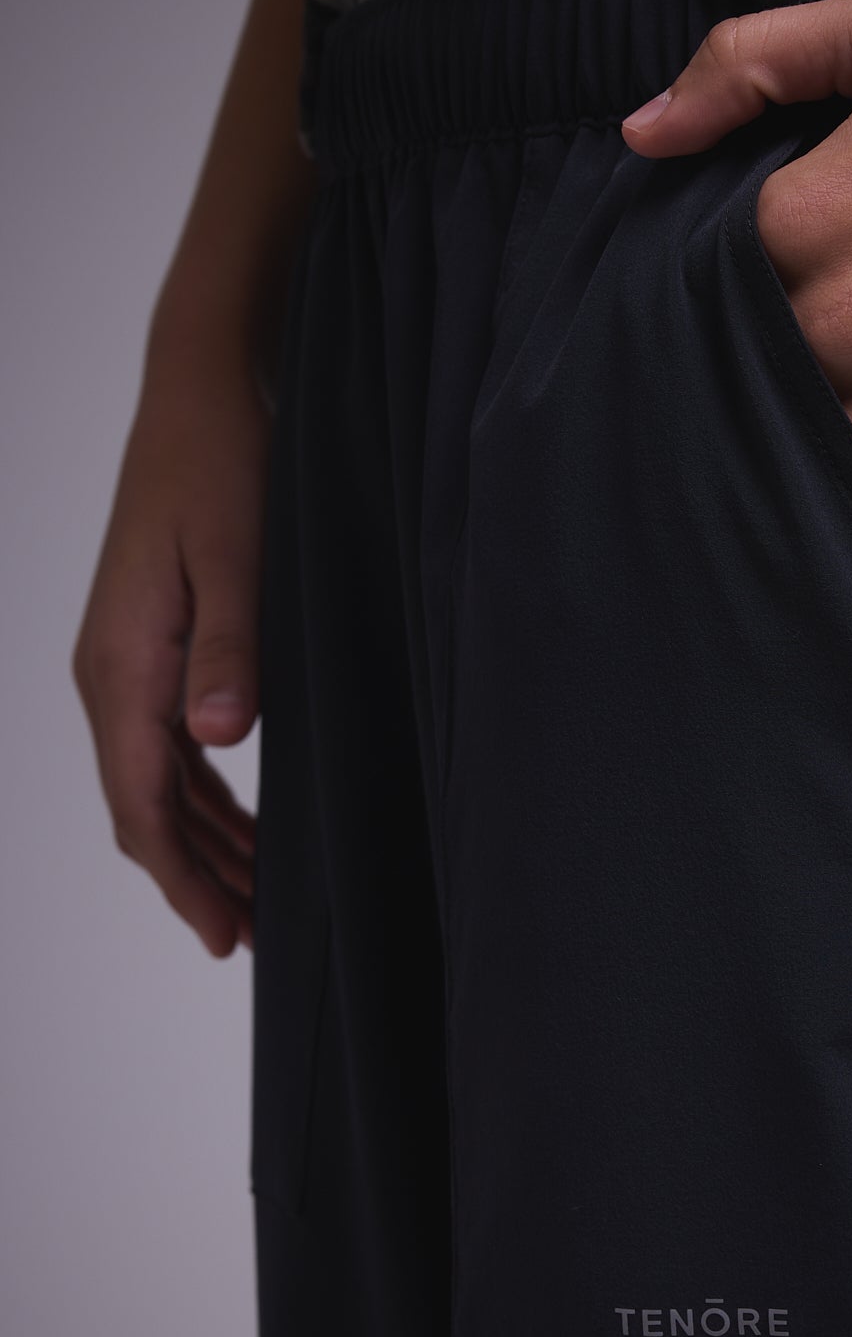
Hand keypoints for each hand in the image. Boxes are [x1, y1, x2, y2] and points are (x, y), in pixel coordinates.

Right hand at [72, 341, 264, 957]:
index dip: (181, 880)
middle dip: (195, 880)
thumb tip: (215, 736)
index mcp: (121, 666)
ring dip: (205, 847)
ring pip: (158, 787)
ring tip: (258, 904)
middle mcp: (110, 675)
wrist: (201, 394)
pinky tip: (245, 830)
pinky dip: (206, 801)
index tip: (222, 938)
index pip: (143, 804)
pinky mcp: (153, 650)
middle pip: (144, 810)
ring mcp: (126, 664)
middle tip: (253, 942)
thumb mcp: (237, 557)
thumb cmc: (223, 466)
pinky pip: (170, 751)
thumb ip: (230, 648)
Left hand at [621, 0, 851, 558]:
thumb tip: (643, 134)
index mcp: (804, 222)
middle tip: (798, 395)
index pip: (706, 311)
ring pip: (815, 477)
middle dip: (766, 400)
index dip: (722, 327)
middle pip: (755, 401)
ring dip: (815, 475)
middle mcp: (849, 325)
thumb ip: (749, 67)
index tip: (752, 328)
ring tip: (842, 453)